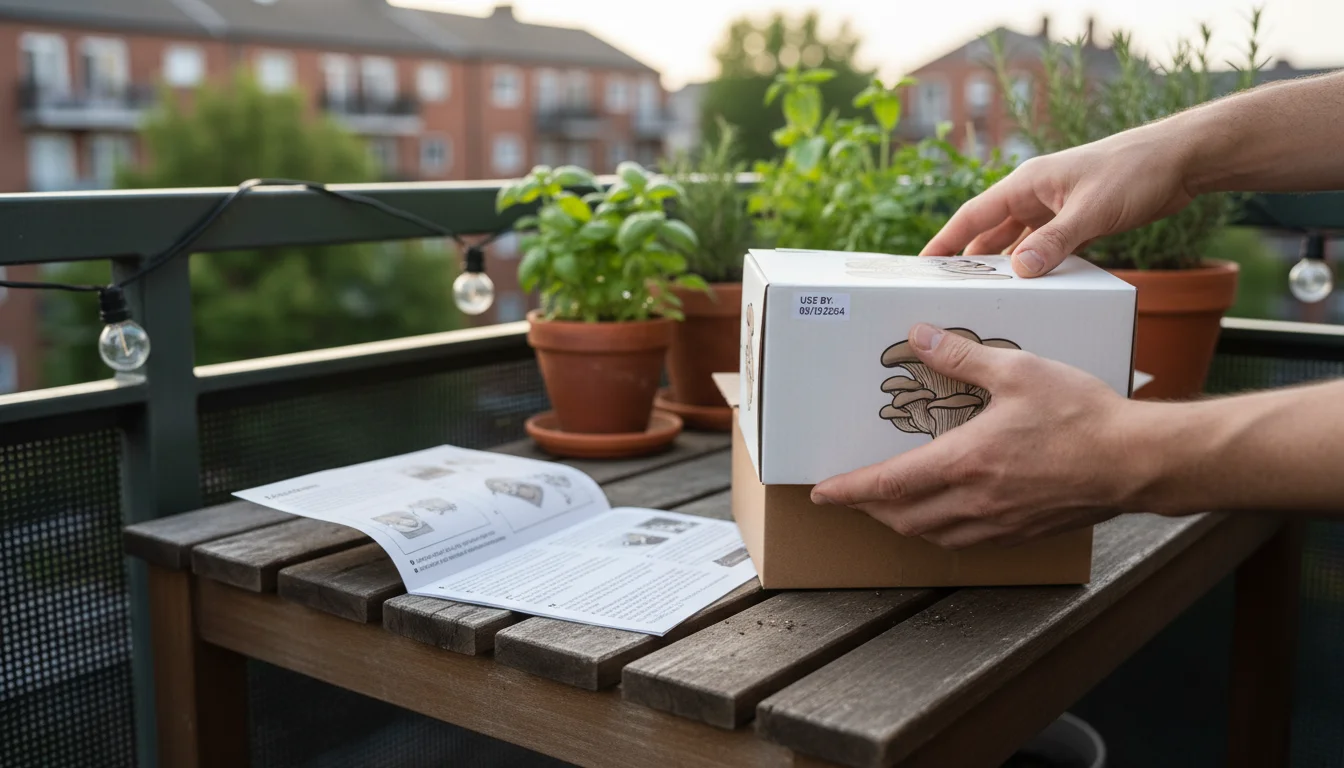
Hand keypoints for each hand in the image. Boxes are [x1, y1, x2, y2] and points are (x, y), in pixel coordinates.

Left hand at [811, 324, 1151, 548]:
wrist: (1139, 462)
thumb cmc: (1083, 416)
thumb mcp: (1018, 372)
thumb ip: (962, 358)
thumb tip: (918, 337)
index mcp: (964, 463)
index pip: (887, 485)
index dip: (847, 491)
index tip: (820, 493)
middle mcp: (974, 502)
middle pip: (901, 518)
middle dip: (868, 509)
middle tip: (851, 495)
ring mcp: (999, 524)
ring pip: (931, 535)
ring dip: (902, 522)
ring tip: (889, 504)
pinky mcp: (1022, 533)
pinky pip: (965, 542)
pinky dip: (940, 531)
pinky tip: (945, 515)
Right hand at [920, 124, 1197, 276]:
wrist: (1180, 160)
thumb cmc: (1134, 172)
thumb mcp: (1091, 211)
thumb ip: (1055, 242)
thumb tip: (1020, 271)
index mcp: (1026, 183)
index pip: (972, 215)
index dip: (945, 240)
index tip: (922, 266)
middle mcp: (1034, 194)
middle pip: (989, 231)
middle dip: (967, 259)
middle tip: (947, 290)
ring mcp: (1054, 207)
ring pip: (1016, 241)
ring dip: (1002, 266)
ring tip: (982, 295)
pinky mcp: (1075, 219)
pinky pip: (1043, 246)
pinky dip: (1033, 265)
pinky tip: (1029, 286)